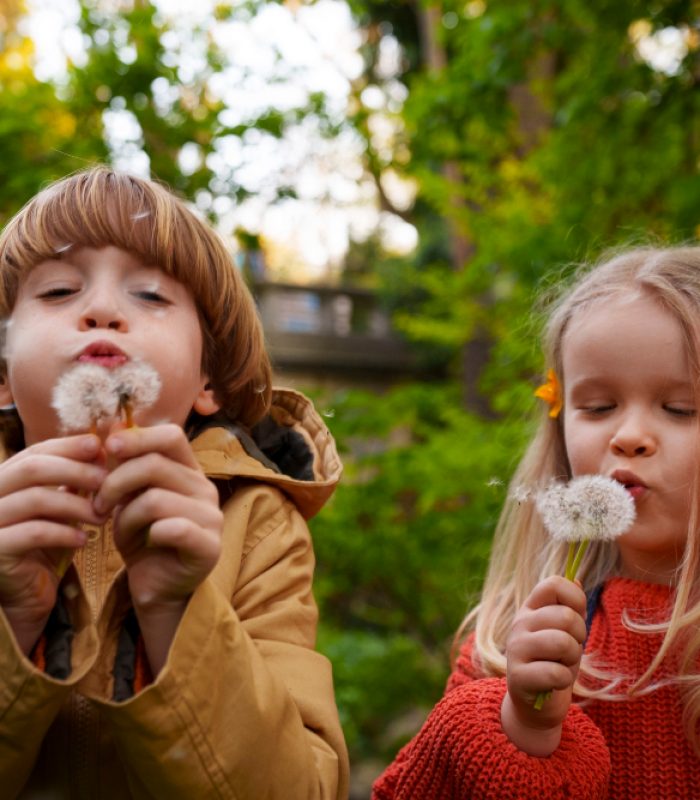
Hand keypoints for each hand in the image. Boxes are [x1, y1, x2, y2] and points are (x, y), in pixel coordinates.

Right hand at [0, 434, 105, 653]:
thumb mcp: (58, 509)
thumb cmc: (42, 548)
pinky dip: (63, 533)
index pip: (33, 452)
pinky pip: (33, 533)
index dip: (67, 447)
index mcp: (2, 481)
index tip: (99, 446)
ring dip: (76, 504)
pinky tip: (84, 540)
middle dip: (75, 470)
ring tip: (102, 515)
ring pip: (35, 499)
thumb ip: (71, 481)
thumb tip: (100, 448)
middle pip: (32, 468)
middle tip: (106, 480)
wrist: (24, 598)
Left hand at [93, 424, 222, 671]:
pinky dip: (150, 534)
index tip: (107, 448)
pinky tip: (146, 543)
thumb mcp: (128, 498)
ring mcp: (212, 517)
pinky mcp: (210, 546)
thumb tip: (108, 429)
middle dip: (115, 482)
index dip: (137, 437)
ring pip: (156, 498)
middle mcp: (205, 488)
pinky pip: (174, 529)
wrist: (157, 586)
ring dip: (125, 516)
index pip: (171, 435)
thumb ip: (125, 468)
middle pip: (155, 464)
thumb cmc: (142, 539)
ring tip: (118, 531)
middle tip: (97, 504)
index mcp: (189, 470)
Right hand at [501, 575, 586, 755]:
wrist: (535, 705)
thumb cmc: (553, 662)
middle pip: (566, 616)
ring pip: (563, 643)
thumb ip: (570, 606)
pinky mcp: (518, 677)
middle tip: (570, 650)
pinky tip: (553, 683)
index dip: (575, 598)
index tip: (577, 616)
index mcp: (531, 608)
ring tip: (562, 665)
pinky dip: (563, 680)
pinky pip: (556, 673)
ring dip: (572, 659)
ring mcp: (516, 649)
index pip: (554, 584)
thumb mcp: (566, 632)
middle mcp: (519, 623)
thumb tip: (576, 578)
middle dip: (580, 637)